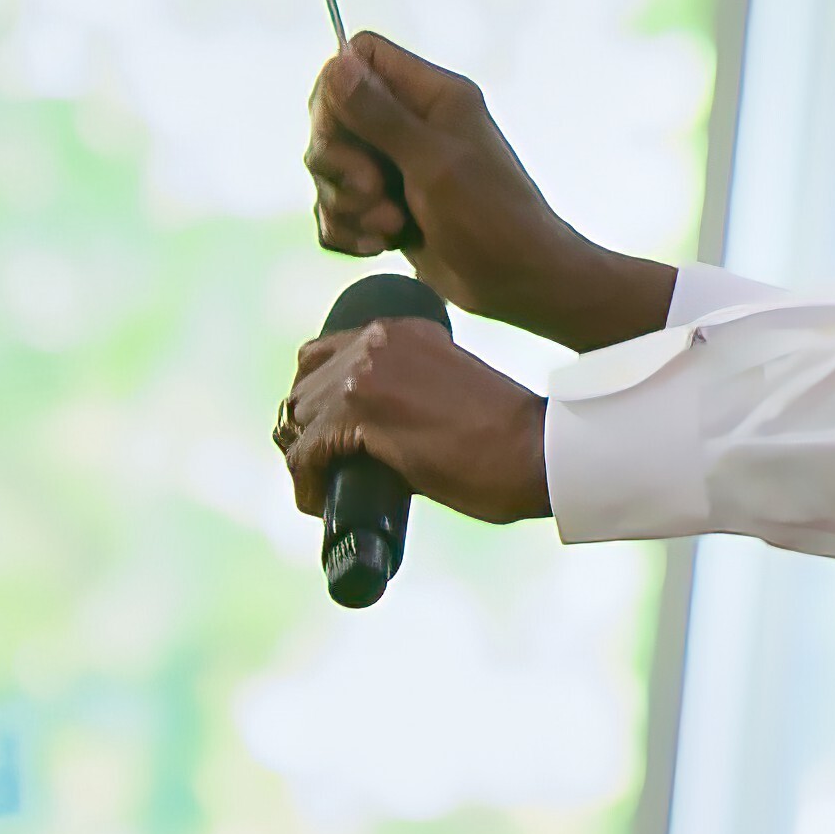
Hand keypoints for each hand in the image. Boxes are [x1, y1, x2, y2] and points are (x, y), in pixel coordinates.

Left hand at [279, 313, 548, 530]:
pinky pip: (304, 452)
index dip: (316, 401)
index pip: (323, 355)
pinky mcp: (362, 412)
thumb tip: (366, 430)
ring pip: (298, 418)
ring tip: (323, 489)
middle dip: (306, 430)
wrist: (536, 449)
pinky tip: (320, 503)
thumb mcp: (445, 387)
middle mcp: (377, 340)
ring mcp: (367, 373)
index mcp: (399, 330)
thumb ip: (406, 390)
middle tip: (322, 469)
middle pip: (304, 386)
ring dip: (304, 457)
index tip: (323, 436)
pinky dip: (306, 482)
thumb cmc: (504, 436)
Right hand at [307, 36, 666, 343]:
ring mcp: (395, 169)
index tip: (342, 134)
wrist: (518, 283)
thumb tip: (336, 63)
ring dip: (348, 206)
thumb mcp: (433, 161)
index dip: (337, 91)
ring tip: (391, 227)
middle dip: (341, 165)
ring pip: (331, 172)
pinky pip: (337, 212)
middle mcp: (409, 124)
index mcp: (430, 95)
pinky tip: (379, 247)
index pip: (360, 56)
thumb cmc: (491, 217)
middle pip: (333, 119)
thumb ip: (380, 114)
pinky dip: (349, 232)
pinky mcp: (384, 210)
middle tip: (375, 191)